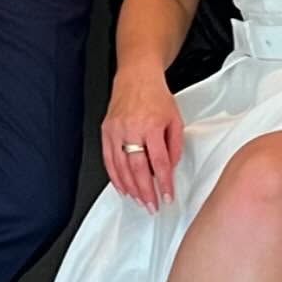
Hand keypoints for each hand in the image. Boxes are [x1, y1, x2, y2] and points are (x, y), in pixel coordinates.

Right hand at [101, 65, 183, 212]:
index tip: (168, 196)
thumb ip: (175, 146)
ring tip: (139, 200)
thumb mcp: (175, 119)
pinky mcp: (106, 130)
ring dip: (130, 188)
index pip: (159, 162)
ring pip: (121, 167)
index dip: (164, 183)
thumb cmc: (156, 96)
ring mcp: (116, 130)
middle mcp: (132, 128)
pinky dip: (115, 176)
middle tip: (152, 205)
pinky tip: (122, 187)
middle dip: (146, 191)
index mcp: (152, 125)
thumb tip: (170, 168)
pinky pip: (108, 158)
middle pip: (138, 168)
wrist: (136, 76)